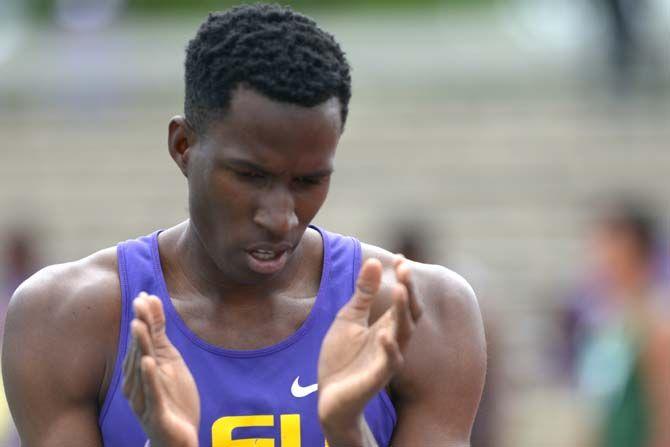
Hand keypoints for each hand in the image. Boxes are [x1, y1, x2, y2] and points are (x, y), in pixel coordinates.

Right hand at [123, 293, 199, 446]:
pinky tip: (148, 362)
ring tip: (139, 325)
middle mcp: (136, 383)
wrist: (178, 437)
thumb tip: (151, 302)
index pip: (141, 339)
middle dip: (139, 326)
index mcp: (139, 369)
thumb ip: (159, 334)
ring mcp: (144, 399)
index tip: (143, 294)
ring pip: (140, 369)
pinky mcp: (155, 414)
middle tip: (139, 302)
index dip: (143, 317)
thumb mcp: (169, 360)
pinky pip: (151, 394)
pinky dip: (149, 377)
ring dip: (140, 346)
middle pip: (138, 350)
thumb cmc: (171, 397)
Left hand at [317, 257, 422, 443]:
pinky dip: (390, 350)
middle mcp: (393, 340)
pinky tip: (385, 336)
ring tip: (401, 290)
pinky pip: (390, 364)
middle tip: (405, 268)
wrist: (329, 397)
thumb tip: (374, 261)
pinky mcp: (377, 378)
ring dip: (402, 312)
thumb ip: (363, 292)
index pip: (403, 299)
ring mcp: (386, 359)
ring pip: (404, 334)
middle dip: (409, 290)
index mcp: (387, 325)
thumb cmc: (342, 358)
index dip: (404, 279)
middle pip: (409, 313)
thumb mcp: (349, 318)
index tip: (399, 258)